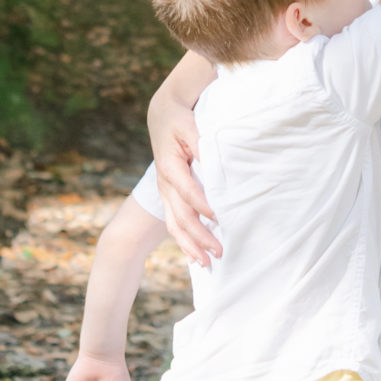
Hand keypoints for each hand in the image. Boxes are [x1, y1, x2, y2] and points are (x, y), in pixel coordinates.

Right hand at [148, 105, 219, 265]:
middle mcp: (165, 184)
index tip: (220, 218)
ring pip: (175, 225)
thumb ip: (201, 143)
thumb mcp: (190, 126)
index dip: (203, 206)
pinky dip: (184, 242)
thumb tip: (213, 161)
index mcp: (170, 167)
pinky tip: (195, 257)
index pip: (188, 192)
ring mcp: (165, 193)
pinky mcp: (168, 196)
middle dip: (200, 237)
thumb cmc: (180, 120)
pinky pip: (174, 223)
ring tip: (207, 263)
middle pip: (181, 217)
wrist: (161, 117)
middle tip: (219, 252)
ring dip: (191, 246)